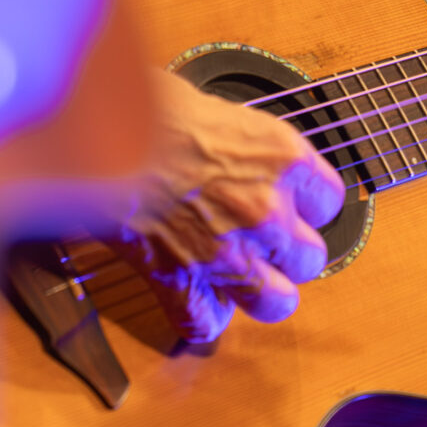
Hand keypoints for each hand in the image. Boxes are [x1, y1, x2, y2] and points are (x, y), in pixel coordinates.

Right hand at [108, 73, 344, 342]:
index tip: (293, 202)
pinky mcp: (182, 280)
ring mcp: (228, 253)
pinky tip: (192, 300)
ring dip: (261, 293)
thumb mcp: (213, 105)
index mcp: (280, 158)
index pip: (328, 199)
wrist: (98, 130)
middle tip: (264, 241)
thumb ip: (235, 140)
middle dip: (288, 252)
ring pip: (276, 301)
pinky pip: (206, 322)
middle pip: (309, 257)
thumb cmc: (146, 104)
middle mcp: (266, 211)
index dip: (307, 203)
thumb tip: (227, 146)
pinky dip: (198, 316)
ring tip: (243, 280)